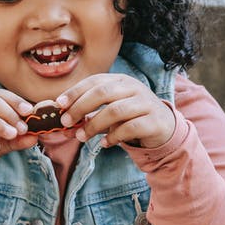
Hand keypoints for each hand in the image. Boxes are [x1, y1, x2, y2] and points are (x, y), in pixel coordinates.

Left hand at [57, 74, 175, 148]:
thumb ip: (90, 115)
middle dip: (81, 107)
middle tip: (66, 122)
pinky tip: (104, 144)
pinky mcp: (154, 121)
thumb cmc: (132, 117)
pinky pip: (129, 128)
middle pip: (103, 93)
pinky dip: (113, 137)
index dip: (76, 91)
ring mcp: (146, 104)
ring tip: (81, 137)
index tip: (59, 104)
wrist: (164, 127)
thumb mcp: (111, 112)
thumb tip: (64, 125)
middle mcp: (134, 88)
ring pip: (115, 111)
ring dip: (94, 125)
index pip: (95, 81)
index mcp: (122, 81)